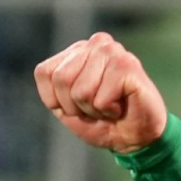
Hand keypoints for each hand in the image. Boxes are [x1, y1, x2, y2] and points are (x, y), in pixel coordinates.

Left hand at [34, 32, 168, 154]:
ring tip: (109, 106)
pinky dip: (109, 111)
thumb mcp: (66, 108)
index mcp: (78, 50)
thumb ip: (53, 88)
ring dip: (94, 109)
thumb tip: (45, 71)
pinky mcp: (128, 64)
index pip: (44, 72)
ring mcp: (113, 51)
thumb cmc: (101, 122)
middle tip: (96, 107)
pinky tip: (121, 105)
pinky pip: (101, 99)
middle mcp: (96, 43)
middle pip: (61, 79)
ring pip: (81, 91)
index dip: (56, 99)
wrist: (135, 137)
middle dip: (75, 105)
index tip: (77, 105)